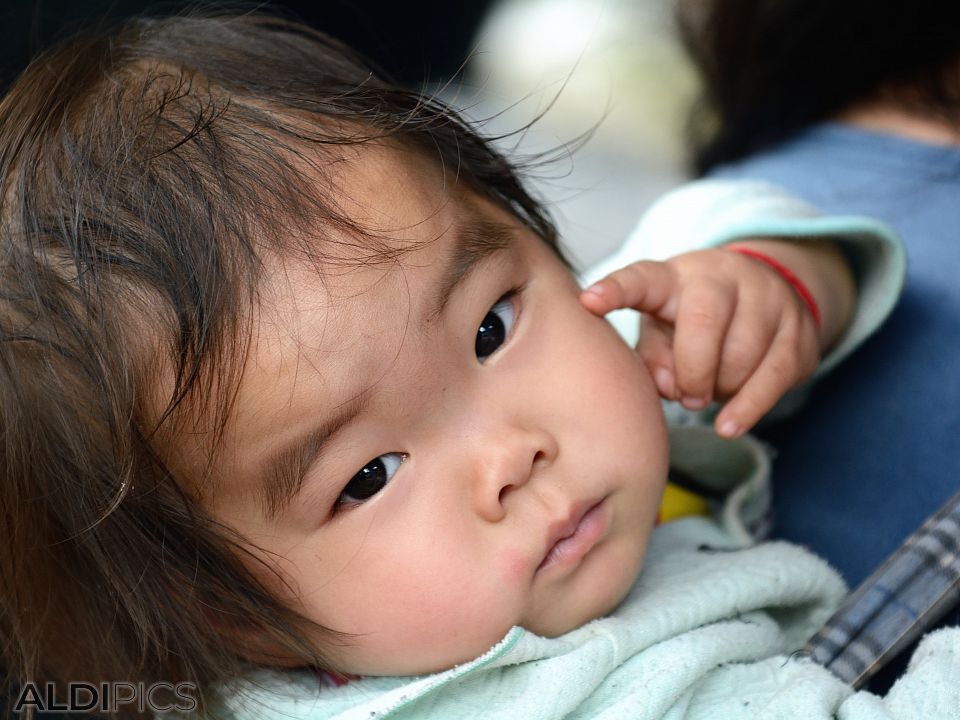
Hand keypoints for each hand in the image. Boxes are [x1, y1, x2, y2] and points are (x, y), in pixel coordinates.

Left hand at [579, 246, 822, 437]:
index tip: (589, 302)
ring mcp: (767, 297)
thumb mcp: (661, 329)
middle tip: (687, 395)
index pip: (641, 278)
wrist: (767, 295)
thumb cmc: (693, 320)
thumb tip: (667, 385)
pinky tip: (729, 426)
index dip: (615, 290)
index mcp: (674, 276)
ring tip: (711, 390)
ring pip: (741, 355)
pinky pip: (773, 377)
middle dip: (691, 370)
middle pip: (703, 323)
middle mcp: (722, 276)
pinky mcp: (798, 328)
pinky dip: (748, 408)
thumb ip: (653, 355)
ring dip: (719, 388)